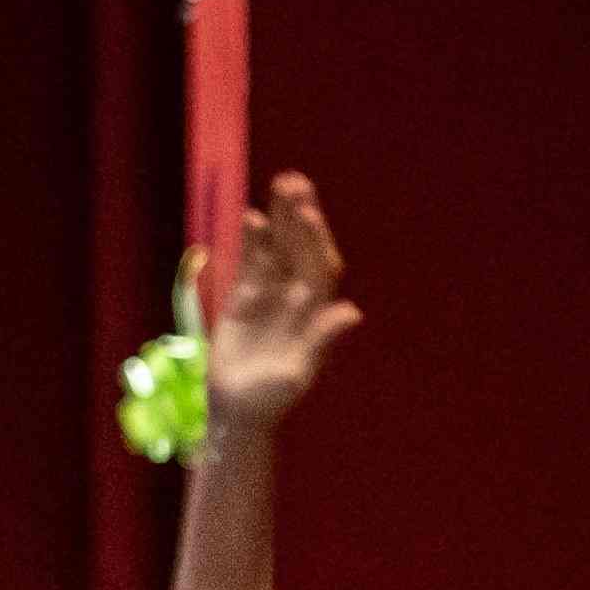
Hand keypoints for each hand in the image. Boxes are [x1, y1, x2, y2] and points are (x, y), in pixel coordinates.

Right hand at [205, 172, 363, 435]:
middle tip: (296, 181)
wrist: (237, 408)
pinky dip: (253, 240)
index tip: (310, 215)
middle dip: (300, 216)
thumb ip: (322, 340)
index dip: (316, 241)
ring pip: (278, 247)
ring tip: (280, 183)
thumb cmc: (273, 397)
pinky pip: (252, 261)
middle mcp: (296, 296)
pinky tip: (253, 215)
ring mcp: (271, 292)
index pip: (319, 267)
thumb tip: (352, 313)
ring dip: (281, 218)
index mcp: (315, 312)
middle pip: (301, 248)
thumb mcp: (298, 372)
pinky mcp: (244, 295)